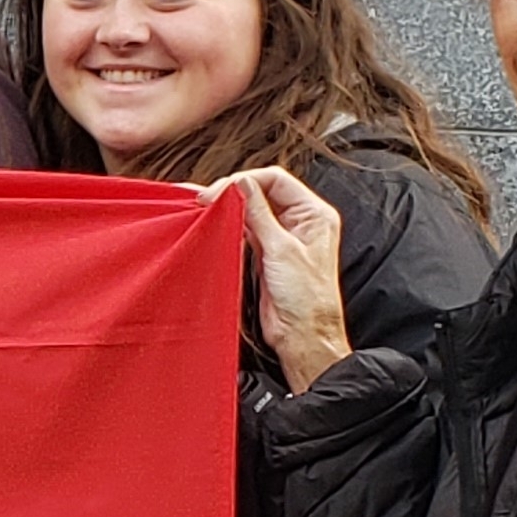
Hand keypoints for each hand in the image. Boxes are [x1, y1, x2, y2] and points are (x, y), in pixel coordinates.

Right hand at [205, 168, 352, 391]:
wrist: (302, 336)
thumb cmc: (307, 300)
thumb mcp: (281, 250)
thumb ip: (259, 214)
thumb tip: (240, 184)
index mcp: (314, 214)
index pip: (276, 180)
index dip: (245, 181)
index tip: (219, 191)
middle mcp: (299, 222)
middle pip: (261, 191)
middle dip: (233, 191)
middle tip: (205, 198)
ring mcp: (282, 237)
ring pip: (251, 210)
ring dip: (228, 207)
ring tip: (202, 206)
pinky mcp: (266, 253)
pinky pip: (245, 230)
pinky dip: (227, 225)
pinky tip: (211, 222)